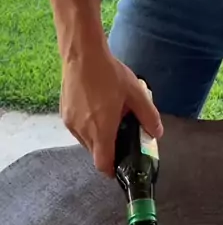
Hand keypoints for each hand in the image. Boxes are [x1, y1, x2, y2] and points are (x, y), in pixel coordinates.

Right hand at [60, 50, 162, 177]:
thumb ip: (148, 116)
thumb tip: (157, 133)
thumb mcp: (135, 93)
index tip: (121, 166)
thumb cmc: (108, 73)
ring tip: (110, 117)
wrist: (82, 54)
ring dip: (98, 137)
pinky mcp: (64, 113)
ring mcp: (70, 122)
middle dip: (108, 149)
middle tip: (121, 134)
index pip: (102, 164)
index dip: (112, 170)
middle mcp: (82, 130)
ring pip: (85, 141)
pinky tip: (97, 108)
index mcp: (101, 129)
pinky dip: (88, 127)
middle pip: (95, 153)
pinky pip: (77, 129)